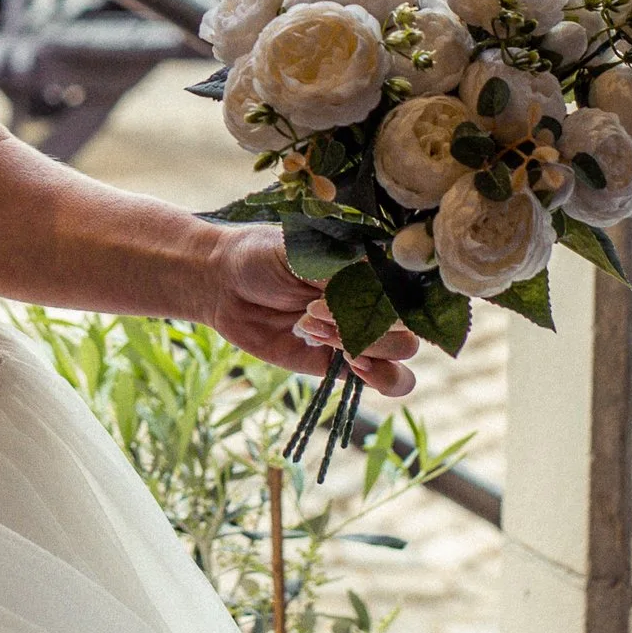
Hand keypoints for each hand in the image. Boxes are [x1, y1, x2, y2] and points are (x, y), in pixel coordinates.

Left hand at [198, 225, 417, 399]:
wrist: (222, 285)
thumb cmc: (260, 255)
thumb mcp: (299, 252)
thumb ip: (339, 273)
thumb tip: (375, 289)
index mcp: (369, 265)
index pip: (409, 285)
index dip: (384, 295)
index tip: (342, 293)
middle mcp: (372, 298)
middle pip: (408, 322)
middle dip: (363, 322)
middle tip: (311, 311)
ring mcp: (359, 332)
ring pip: (402, 353)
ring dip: (367, 347)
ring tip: (319, 334)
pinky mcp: (341, 364)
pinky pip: (386, 380)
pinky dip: (380, 377)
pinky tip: (351, 363)